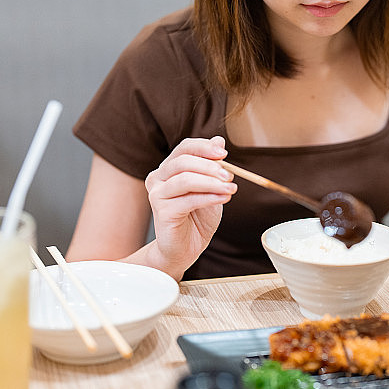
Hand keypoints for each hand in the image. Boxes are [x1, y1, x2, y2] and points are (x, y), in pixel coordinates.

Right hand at [144, 136, 236, 273]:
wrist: (186, 248)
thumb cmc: (197, 218)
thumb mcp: (210, 187)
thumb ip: (212, 165)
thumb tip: (218, 140)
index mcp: (169, 168)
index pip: (184, 148)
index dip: (204, 147)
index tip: (224, 154)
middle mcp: (158, 178)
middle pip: (183, 161)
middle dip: (210, 166)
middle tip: (230, 175)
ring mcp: (157, 194)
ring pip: (185, 179)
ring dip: (212, 182)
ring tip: (231, 188)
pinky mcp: (161, 212)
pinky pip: (188, 200)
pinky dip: (209, 197)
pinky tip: (224, 198)